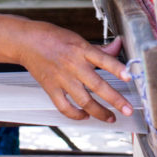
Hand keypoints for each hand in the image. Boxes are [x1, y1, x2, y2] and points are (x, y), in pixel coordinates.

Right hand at [15, 22, 132, 122]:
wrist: (26, 41)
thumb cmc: (53, 38)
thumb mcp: (78, 39)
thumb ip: (100, 48)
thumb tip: (118, 46)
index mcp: (81, 50)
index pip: (104, 59)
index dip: (117, 68)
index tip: (129, 77)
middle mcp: (73, 65)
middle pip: (97, 85)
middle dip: (115, 99)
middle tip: (128, 110)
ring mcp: (62, 78)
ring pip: (84, 100)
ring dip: (99, 112)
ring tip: (111, 117)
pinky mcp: (51, 88)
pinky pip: (64, 107)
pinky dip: (76, 115)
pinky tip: (85, 115)